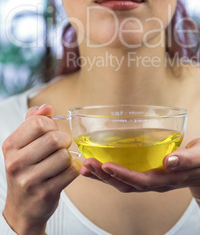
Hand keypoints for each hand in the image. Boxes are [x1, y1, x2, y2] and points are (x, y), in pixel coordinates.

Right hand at [2, 104, 81, 234]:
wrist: (22, 208)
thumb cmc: (26, 169)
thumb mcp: (22, 144)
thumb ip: (33, 121)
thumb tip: (47, 107)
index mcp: (10, 145)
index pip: (38, 122)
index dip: (51, 124)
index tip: (50, 132)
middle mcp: (16, 163)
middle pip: (54, 139)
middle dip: (64, 140)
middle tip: (61, 147)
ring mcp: (29, 180)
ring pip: (64, 156)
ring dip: (68, 157)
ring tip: (60, 161)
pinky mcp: (45, 193)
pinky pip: (71, 171)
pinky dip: (73, 169)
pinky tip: (65, 172)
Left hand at [80, 136, 199, 193]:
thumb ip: (189, 158)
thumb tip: (170, 160)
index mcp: (169, 178)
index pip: (142, 181)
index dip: (124, 175)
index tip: (106, 166)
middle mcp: (158, 182)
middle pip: (127, 185)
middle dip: (106, 176)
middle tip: (88, 164)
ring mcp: (153, 179)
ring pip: (124, 182)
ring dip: (104, 176)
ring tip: (86, 166)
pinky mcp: (150, 172)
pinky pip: (127, 176)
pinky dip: (111, 172)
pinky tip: (99, 165)